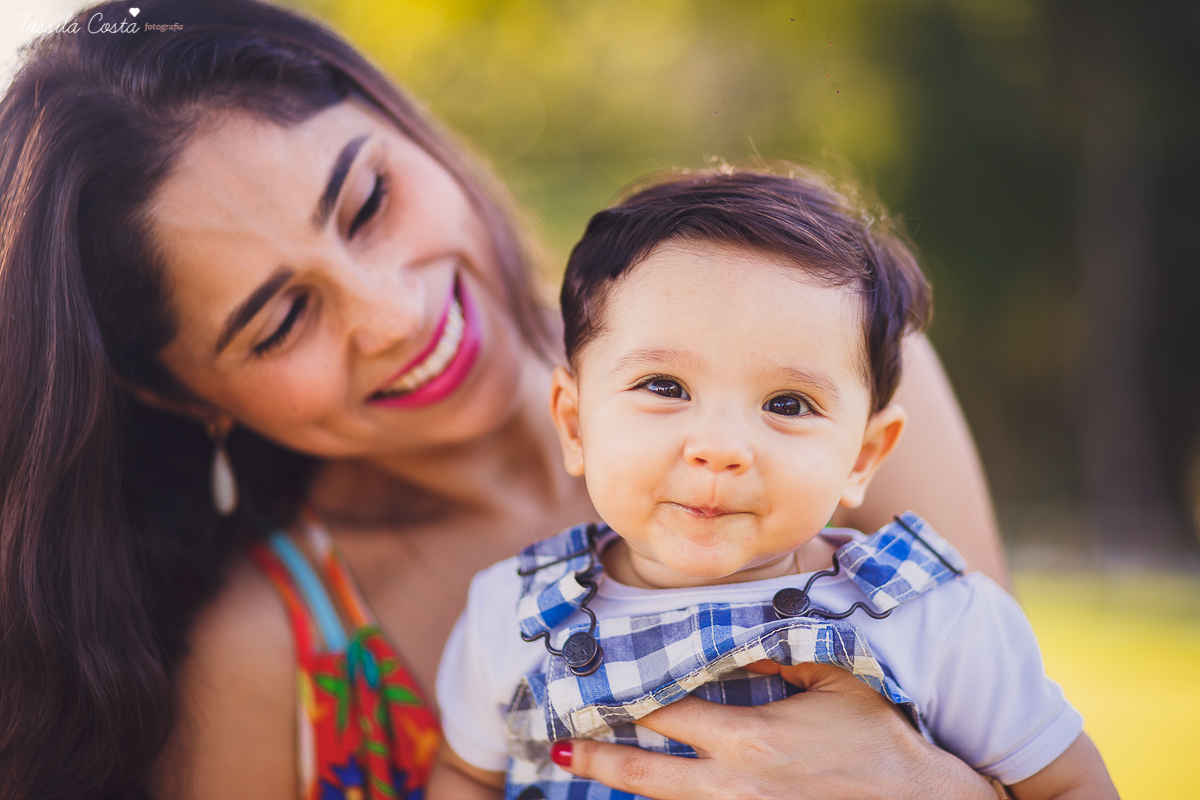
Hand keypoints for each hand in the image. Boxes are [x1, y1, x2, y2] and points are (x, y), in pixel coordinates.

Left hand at [553, 662, 996, 799]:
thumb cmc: (881, 743)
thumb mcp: (835, 683)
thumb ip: (782, 655)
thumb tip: (741, 633)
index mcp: (749, 738)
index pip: (667, 714)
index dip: (623, 699)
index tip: (589, 688)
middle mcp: (733, 785)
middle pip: (645, 775)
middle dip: (597, 759)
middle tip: (557, 748)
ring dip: (627, 789)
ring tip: (586, 771)